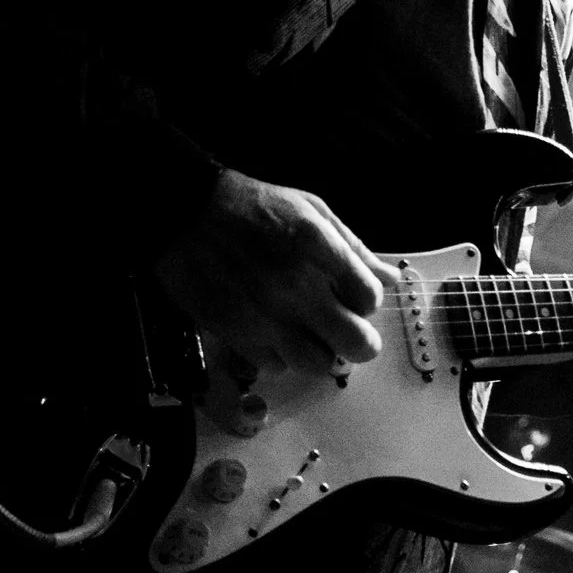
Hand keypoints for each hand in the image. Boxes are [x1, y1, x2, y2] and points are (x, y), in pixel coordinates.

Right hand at [151, 168, 395, 377]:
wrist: (184, 213)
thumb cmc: (249, 206)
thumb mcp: (311, 210)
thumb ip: (353, 247)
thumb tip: (388, 276)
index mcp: (317, 249)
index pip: (369, 298)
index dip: (368, 301)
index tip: (358, 298)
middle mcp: (294, 287)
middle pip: (354, 343)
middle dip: (361, 342)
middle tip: (353, 334)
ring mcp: (264, 315)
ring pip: (316, 363)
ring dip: (321, 352)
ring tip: (312, 334)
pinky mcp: (235, 333)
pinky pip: (274, 365)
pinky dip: (281, 355)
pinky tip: (276, 333)